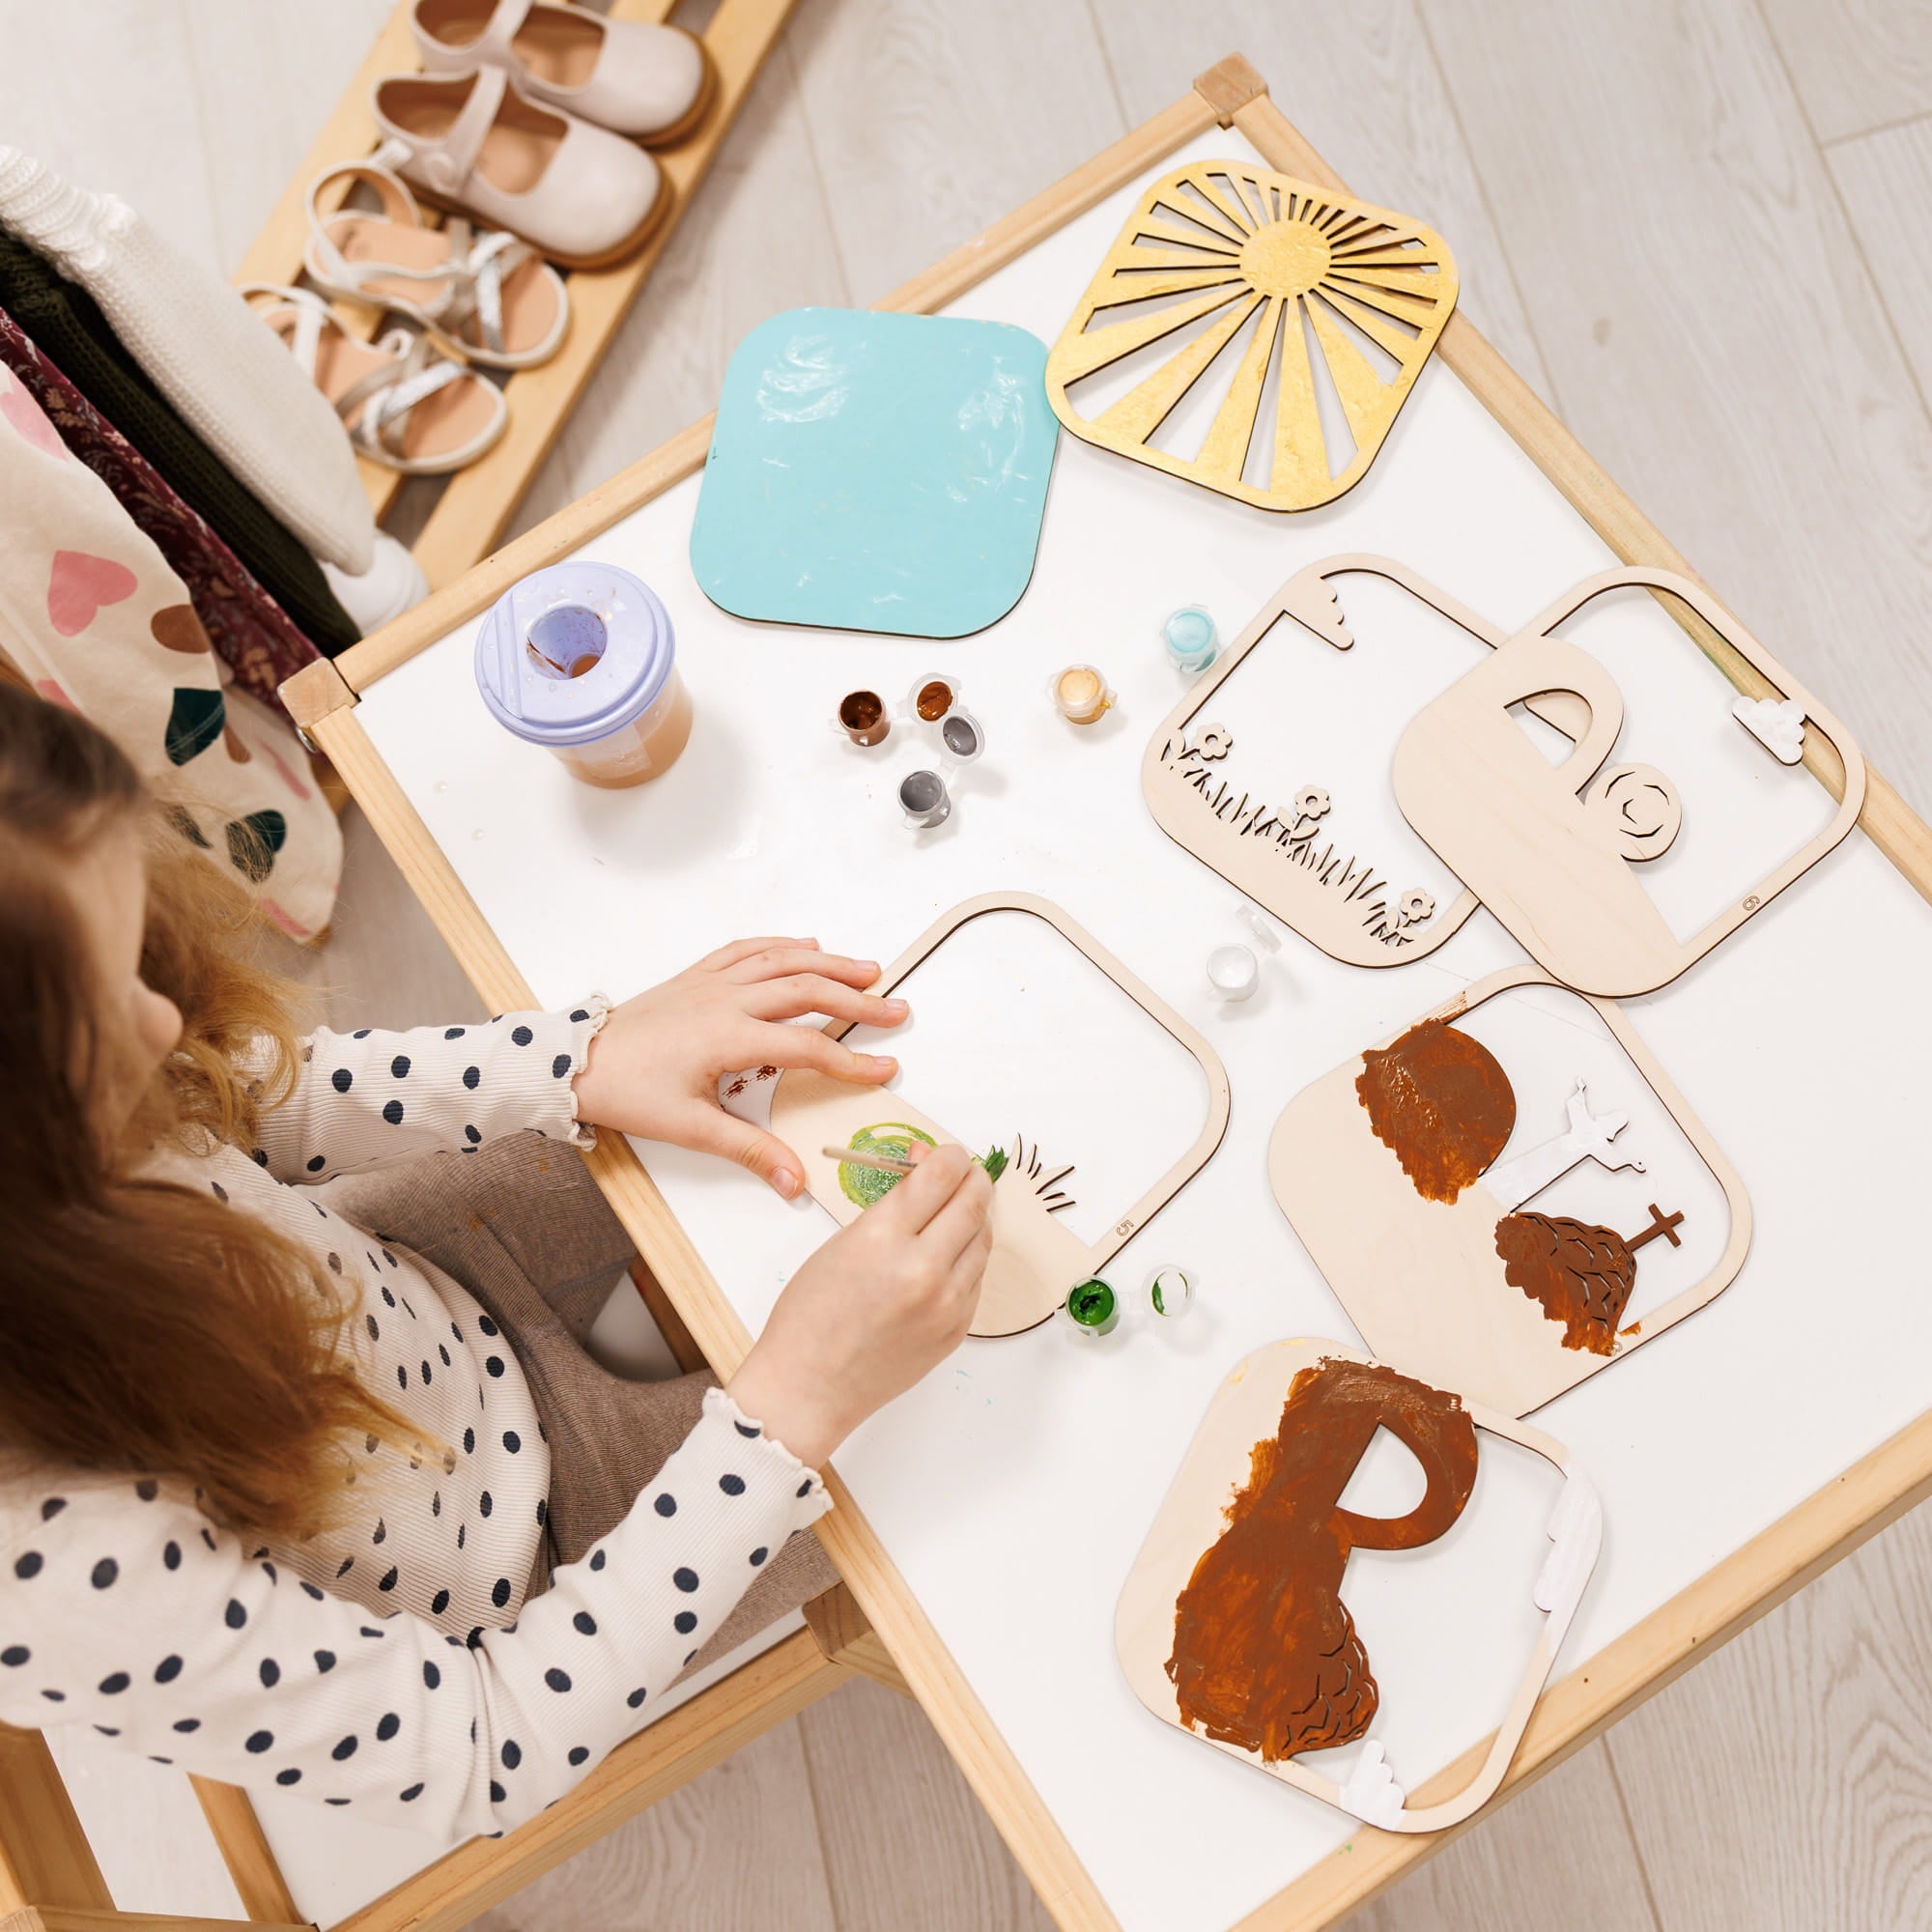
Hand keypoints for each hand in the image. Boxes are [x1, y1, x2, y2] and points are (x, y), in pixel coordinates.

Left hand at [571, 937, 908, 1197]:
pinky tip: (805, 944)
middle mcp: (726, 1000)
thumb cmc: (627, 1091)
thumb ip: (750, 1150)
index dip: (851, 1061)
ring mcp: (711, 982)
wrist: (576, 1063)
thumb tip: (793, 1180)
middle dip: (857, 999)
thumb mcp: (691, 1129)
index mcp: (728, 1037)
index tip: (883, 1068)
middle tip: (895, 1010)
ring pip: (782, 960)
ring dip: (828, 962)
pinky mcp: (695, 976)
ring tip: (866, 970)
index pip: (808, 1046)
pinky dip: (780, 944)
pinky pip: (747, 949)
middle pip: (807, 991)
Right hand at [727, 1143, 992, 1465]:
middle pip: (972, 1203)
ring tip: (957, 1210)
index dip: (948, 1157)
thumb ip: (891, 1205)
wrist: (809, 1389)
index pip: (939, 1176)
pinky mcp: (956, 1329)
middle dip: (972, 1180)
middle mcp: (922, 1269)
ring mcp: (946, 1303)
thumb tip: (925, 1167)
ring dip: (975, 1217)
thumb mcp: (841, 1244)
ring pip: (983, 1240)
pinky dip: (969, 1256)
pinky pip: (977, 1278)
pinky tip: (951, 1252)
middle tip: (965, 1174)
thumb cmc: (809, 1316)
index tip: (947, 1154)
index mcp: (883, 1238)